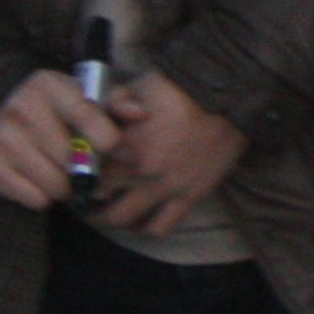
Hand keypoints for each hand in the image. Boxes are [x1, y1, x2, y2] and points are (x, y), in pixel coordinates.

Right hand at [0, 69, 114, 214]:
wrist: (5, 120)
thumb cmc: (61, 110)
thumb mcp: (89, 96)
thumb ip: (118, 102)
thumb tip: (140, 114)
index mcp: (48, 84)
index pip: (85, 114)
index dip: (106, 137)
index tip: (114, 148)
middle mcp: (19, 107)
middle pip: (70, 156)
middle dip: (87, 168)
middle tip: (88, 166)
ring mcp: (0, 137)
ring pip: (55, 182)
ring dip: (67, 186)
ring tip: (64, 173)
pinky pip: (34, 198)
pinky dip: (45, 197)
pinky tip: (42, 181)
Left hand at [93, 72, 245, 237]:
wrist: (232, 98)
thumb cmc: (185, 88)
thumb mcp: (141, 85)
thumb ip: (115, 102)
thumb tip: (99, 117)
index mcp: (122, 144)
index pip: (86, 168)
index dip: (81, 169)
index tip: (84, 169)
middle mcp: (138, 171)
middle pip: (98, 199)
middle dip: (93, 197)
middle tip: (97, 192)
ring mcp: (164, 188)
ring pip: (123, 220)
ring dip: (116, 216)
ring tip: (119, 207)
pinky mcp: (189, 197)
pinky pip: (160, 227)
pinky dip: (148, 227)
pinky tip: (146, 218)